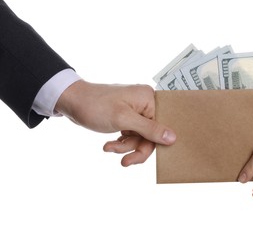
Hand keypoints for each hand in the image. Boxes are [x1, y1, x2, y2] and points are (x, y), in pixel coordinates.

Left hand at [55, 80, 175, 165]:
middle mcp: (146, 104)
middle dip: (136, 148)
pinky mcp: (127, 117)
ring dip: (125, 146)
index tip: (140, 156)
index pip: (161, 126)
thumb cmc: (96, 105)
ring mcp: (136, 111)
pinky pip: (132, 135)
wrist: (72, 101)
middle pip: (151, 135)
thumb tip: (173, 137)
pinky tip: (109, 144)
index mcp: (149, 99)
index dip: (154, 142)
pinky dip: (121, 142)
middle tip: (125, 161)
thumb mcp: (123, 119)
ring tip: (109, 148)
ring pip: (140, 138)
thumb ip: (149, 129)